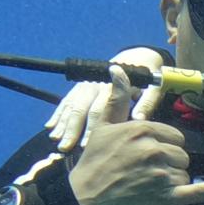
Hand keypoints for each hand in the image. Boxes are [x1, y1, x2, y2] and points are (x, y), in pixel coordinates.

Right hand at [46, 47, 165, 151]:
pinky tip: (50, 127)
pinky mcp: (80, 87)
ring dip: (62, 123)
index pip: (99, 109)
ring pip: (70, 105)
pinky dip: (58, 114)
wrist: (136, 57)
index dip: (91, 127)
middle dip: (71, 129)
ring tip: (56, 140)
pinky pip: (66, 101)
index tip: (86, 144)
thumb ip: (147, 102)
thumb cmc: (147, 77)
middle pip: (80, 108)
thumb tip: (139, 119)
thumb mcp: (153, 87)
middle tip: (65, 147)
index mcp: (112, 85)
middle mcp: (95, 85)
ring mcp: (85, 86)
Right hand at [68, 65, 203, 204]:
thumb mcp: (103, 125)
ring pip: (184, 174)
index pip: (174, 137)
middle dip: (167, 164)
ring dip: (170, 182)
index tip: (144, 156)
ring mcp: (162, 175)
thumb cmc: (93, 163)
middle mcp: (155, 150)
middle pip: (182, 156)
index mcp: (143, 129)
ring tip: (144, 187)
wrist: (83, 201)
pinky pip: (200, 191)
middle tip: (141, 173)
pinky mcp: (167, 198)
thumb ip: (117, 97)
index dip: (163, 147)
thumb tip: (118, 69)